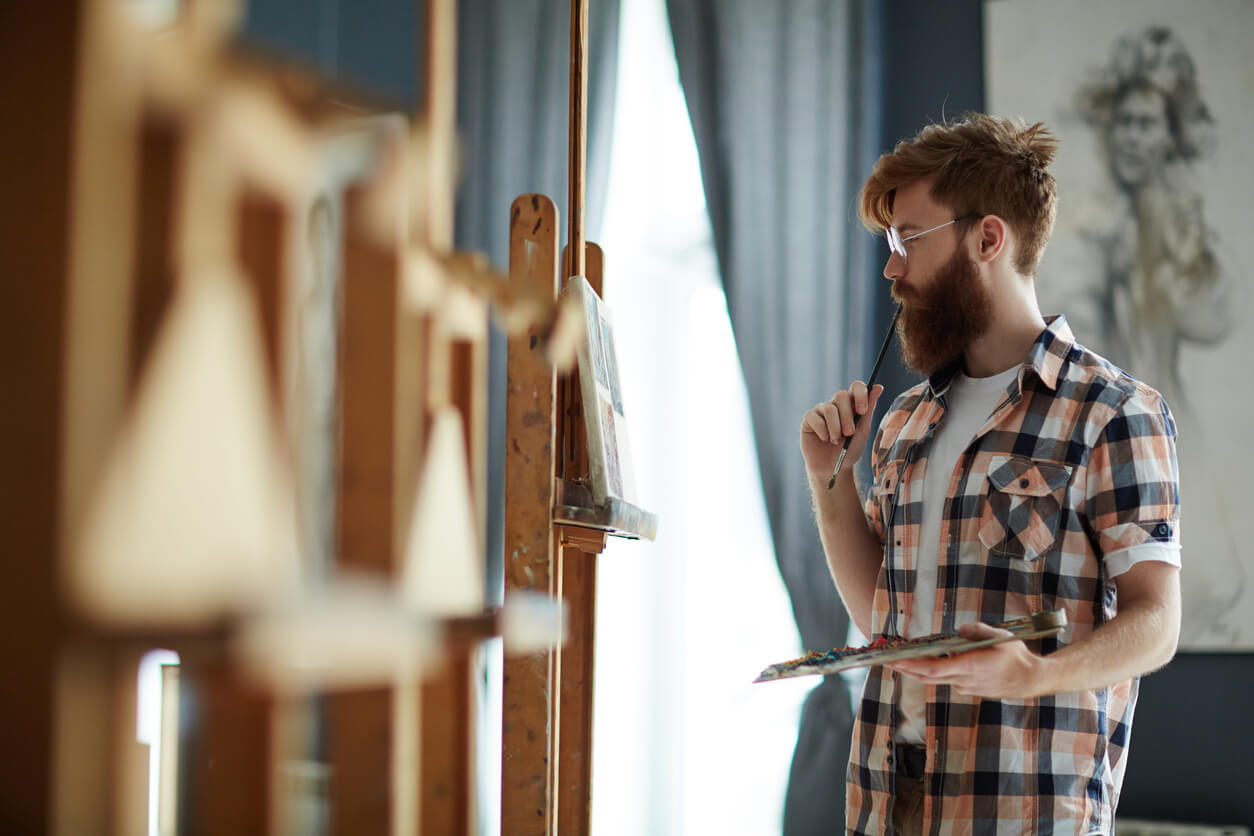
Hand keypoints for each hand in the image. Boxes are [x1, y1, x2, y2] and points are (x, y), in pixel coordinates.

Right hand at [800, 382, 883, 481]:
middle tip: (849, 433)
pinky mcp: (809, 419)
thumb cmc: (849, 450)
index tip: (862, 411)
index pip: (856, 387)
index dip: (860, 394)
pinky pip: (815, 417)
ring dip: (835, 428)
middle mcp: (836, 404)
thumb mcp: (862, 431)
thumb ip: (869, 409)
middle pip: (841, 395)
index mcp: (852, 404)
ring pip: (829, 409)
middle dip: (847, 416)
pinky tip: (824, 439)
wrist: (833, 468)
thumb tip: (878, 387)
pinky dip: (822, 431)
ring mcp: (821, 410)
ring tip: (836, 441)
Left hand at [888, 622, 1048, 699]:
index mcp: (970, 667)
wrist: (1031, 680)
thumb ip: (977, 631)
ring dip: (918, 671)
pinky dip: (935, 673)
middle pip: (928, 678)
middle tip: (887, 662)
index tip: (896, 662)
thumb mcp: (1000, 637)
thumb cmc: (1017, 657)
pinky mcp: (970, 690)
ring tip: (901, 660)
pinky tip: (928, 663)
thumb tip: (959, 630)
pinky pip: (948, 680)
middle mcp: (965, 680)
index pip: (934, 670)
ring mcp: (967, 687)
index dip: (913, 667)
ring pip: (936, 680)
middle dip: (906, 670)